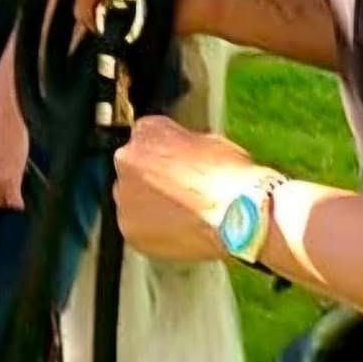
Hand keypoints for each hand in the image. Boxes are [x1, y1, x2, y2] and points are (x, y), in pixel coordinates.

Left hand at [0, 100, 30, 210]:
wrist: (3, 117)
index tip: (0, 191)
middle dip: (0, 198)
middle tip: (9, 199)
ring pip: (3, 200)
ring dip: (9, 201)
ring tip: (16, 202)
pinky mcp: (11, 180)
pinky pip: (14, 200)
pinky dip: (18, 204)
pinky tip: (21, 206)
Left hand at [110, 116, 258, 263]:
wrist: (238, 215)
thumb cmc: (231, 177)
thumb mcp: (211, 143)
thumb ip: (185, 146)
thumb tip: (185, 157)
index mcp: (148, 130)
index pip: (147, 138)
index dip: (165, 155)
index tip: (176, 167)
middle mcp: (127, 159)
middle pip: (134, 169)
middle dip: (153, 180)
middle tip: (181, 194)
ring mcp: (124, 195)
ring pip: (133, 199)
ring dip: (151, 206)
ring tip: (183, 215)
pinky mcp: (128, 228)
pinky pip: (137, 227)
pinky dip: (153, 231)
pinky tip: (178, 230)